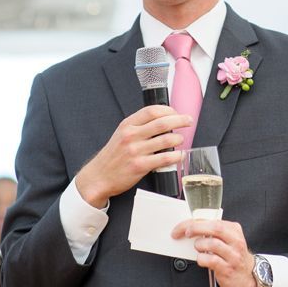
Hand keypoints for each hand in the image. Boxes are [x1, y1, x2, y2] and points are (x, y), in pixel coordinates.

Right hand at [75, 104, 190, 206]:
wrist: (99, 177)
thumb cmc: (113, 156)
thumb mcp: (121, 134)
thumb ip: (138, 126)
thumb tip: (162, 120)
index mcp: (127, 125)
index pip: (151, 111)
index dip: (168, 110)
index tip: (176, 113)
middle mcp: (131, 136)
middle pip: (162, 123)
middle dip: (180, 120)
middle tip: (188, 121)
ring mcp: (135, 151)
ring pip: (166, 139)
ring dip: (179, 138)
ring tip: (181, 140)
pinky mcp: (140, 166)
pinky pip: (164, 158)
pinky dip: (176, 156)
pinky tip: (179, 155)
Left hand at [171, 218, 256, 286]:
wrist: (248, 277)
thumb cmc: (234, 257)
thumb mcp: (229, 239)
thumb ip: (215, 232)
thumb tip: (192, 227)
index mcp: (234, 230)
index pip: (214, 221)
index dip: (196, 222)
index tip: (184, 227)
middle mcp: (235, 241)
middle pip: (215, 228)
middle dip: (196, 229)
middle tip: (186, 233)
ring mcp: (233, 255)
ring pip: (212, 244)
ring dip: (199, 246)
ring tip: (199, 250)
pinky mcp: (228, 269)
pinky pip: (211, 260)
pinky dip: (201, 259)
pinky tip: (202, 260)